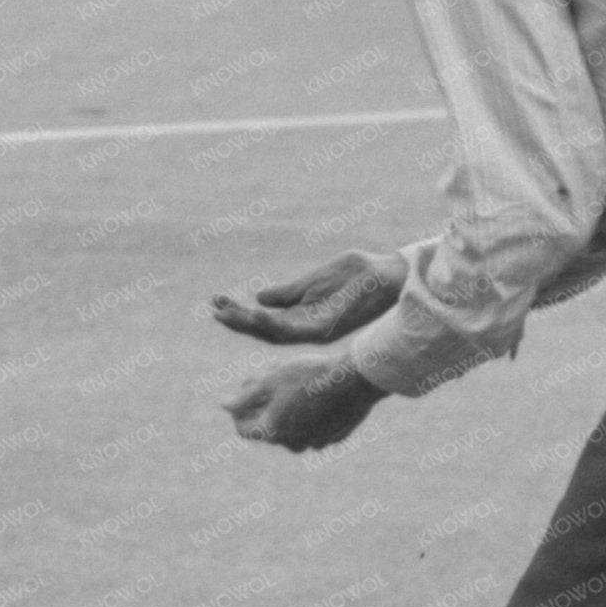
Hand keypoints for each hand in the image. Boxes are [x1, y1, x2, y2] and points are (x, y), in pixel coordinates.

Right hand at [212, 251, 409, 345]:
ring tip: (226, 311)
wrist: (392, 275)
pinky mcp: (326, 328)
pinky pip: (293, 330)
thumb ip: (290, 292)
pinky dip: (271, 322)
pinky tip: (255, 311)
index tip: (218, 301)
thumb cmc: (361, 274)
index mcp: (305, 316)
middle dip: (238, 320)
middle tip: (213, 307)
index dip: (241, 314)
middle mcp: (308, 327)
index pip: (266, 320)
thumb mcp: (316, 279)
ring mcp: (316, 329)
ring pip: (273, 333)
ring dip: (248, 323)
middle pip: (265, 330)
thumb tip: (260, 298)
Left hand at [225, 354, 386, 452]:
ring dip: (287, 410)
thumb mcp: (271, 379)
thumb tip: (224, 405)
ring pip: (293, 428)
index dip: (238, 411)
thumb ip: (244, 396)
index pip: (244, 429)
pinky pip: (315, 428)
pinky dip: (310, 414)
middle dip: (263, 405)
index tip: (244, 393)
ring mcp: (317, 442)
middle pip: (269, 427)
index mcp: (273, 432)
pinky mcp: (336, 437)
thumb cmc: (309, 375)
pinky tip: (316, 393)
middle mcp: (293, 444)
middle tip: (269, 377)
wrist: (356, 379)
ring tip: (293, 382)